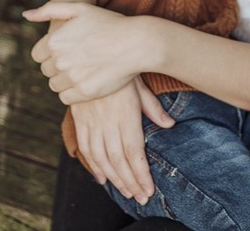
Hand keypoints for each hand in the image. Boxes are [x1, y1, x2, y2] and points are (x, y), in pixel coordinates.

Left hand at [24, 2, 145, 103]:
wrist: (136, 43)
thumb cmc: (108, 23)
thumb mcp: (79, 8)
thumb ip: (49, 10)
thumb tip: (25, 15)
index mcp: (54, 40)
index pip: (37, 55)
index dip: (50, 52)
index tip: (66, 49)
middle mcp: (60, 60)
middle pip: (46, 71)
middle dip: (57, 66)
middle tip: (78, 58)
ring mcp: (72, 78)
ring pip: (55, 86)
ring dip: (64, 80)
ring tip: (83, 69)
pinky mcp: (85, 92)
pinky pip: (66, 98)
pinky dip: (73, 92)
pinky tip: (87, 80)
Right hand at [70, 78, 173, 203]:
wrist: (89, 52)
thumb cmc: (120, 67)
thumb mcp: (139, 84)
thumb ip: (153, 107)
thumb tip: (170, 124)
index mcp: (125, 114)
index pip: (134, 152)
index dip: (141, 174)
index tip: (149, 189)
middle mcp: (107, 122)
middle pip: (119, 160)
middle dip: (130, 182)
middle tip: (140, 197)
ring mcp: (91, 121)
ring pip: (101, 158)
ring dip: (114, 178)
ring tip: (126, 191)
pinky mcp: (79, 119)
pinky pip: (85, 148)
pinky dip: (93, 166)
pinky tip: (102, 178)